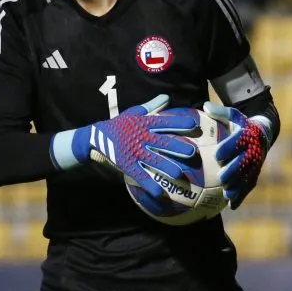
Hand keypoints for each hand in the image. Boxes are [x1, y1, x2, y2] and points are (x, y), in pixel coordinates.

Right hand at [51, 95, 197, 205]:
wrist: (97, 136)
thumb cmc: (120, 124)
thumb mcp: (135, 113)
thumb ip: (152, 106)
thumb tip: (167, 97)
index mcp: (144, 124)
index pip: (164, 122)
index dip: (179, 123)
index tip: (194, 124)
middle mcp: (141, 137)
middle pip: (162, 143)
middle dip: (177, 147)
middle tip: (192, 153)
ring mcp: (134, 152)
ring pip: (153, 160)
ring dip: (166, 168)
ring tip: (179, 174)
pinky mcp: (127, 164)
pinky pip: (139, 175)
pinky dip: (149, 184)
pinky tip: (159, 193)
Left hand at [203, 102, 270, 209]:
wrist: (263, 134)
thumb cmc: (240, 124)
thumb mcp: (233, 116)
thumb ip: (220, 112)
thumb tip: (204, 107)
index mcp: (247, 136)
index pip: (238, 142)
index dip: (229, 148)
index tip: (218, 154)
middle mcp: (253, 151)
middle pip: (243, 162)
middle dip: (233, 171)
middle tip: (221, 178)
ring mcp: (255, 164)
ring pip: (247, 177)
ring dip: (238, 187)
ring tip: (226, 194)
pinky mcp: (255, 174)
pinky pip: (249, 186)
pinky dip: (241, 196)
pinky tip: (231, 205)